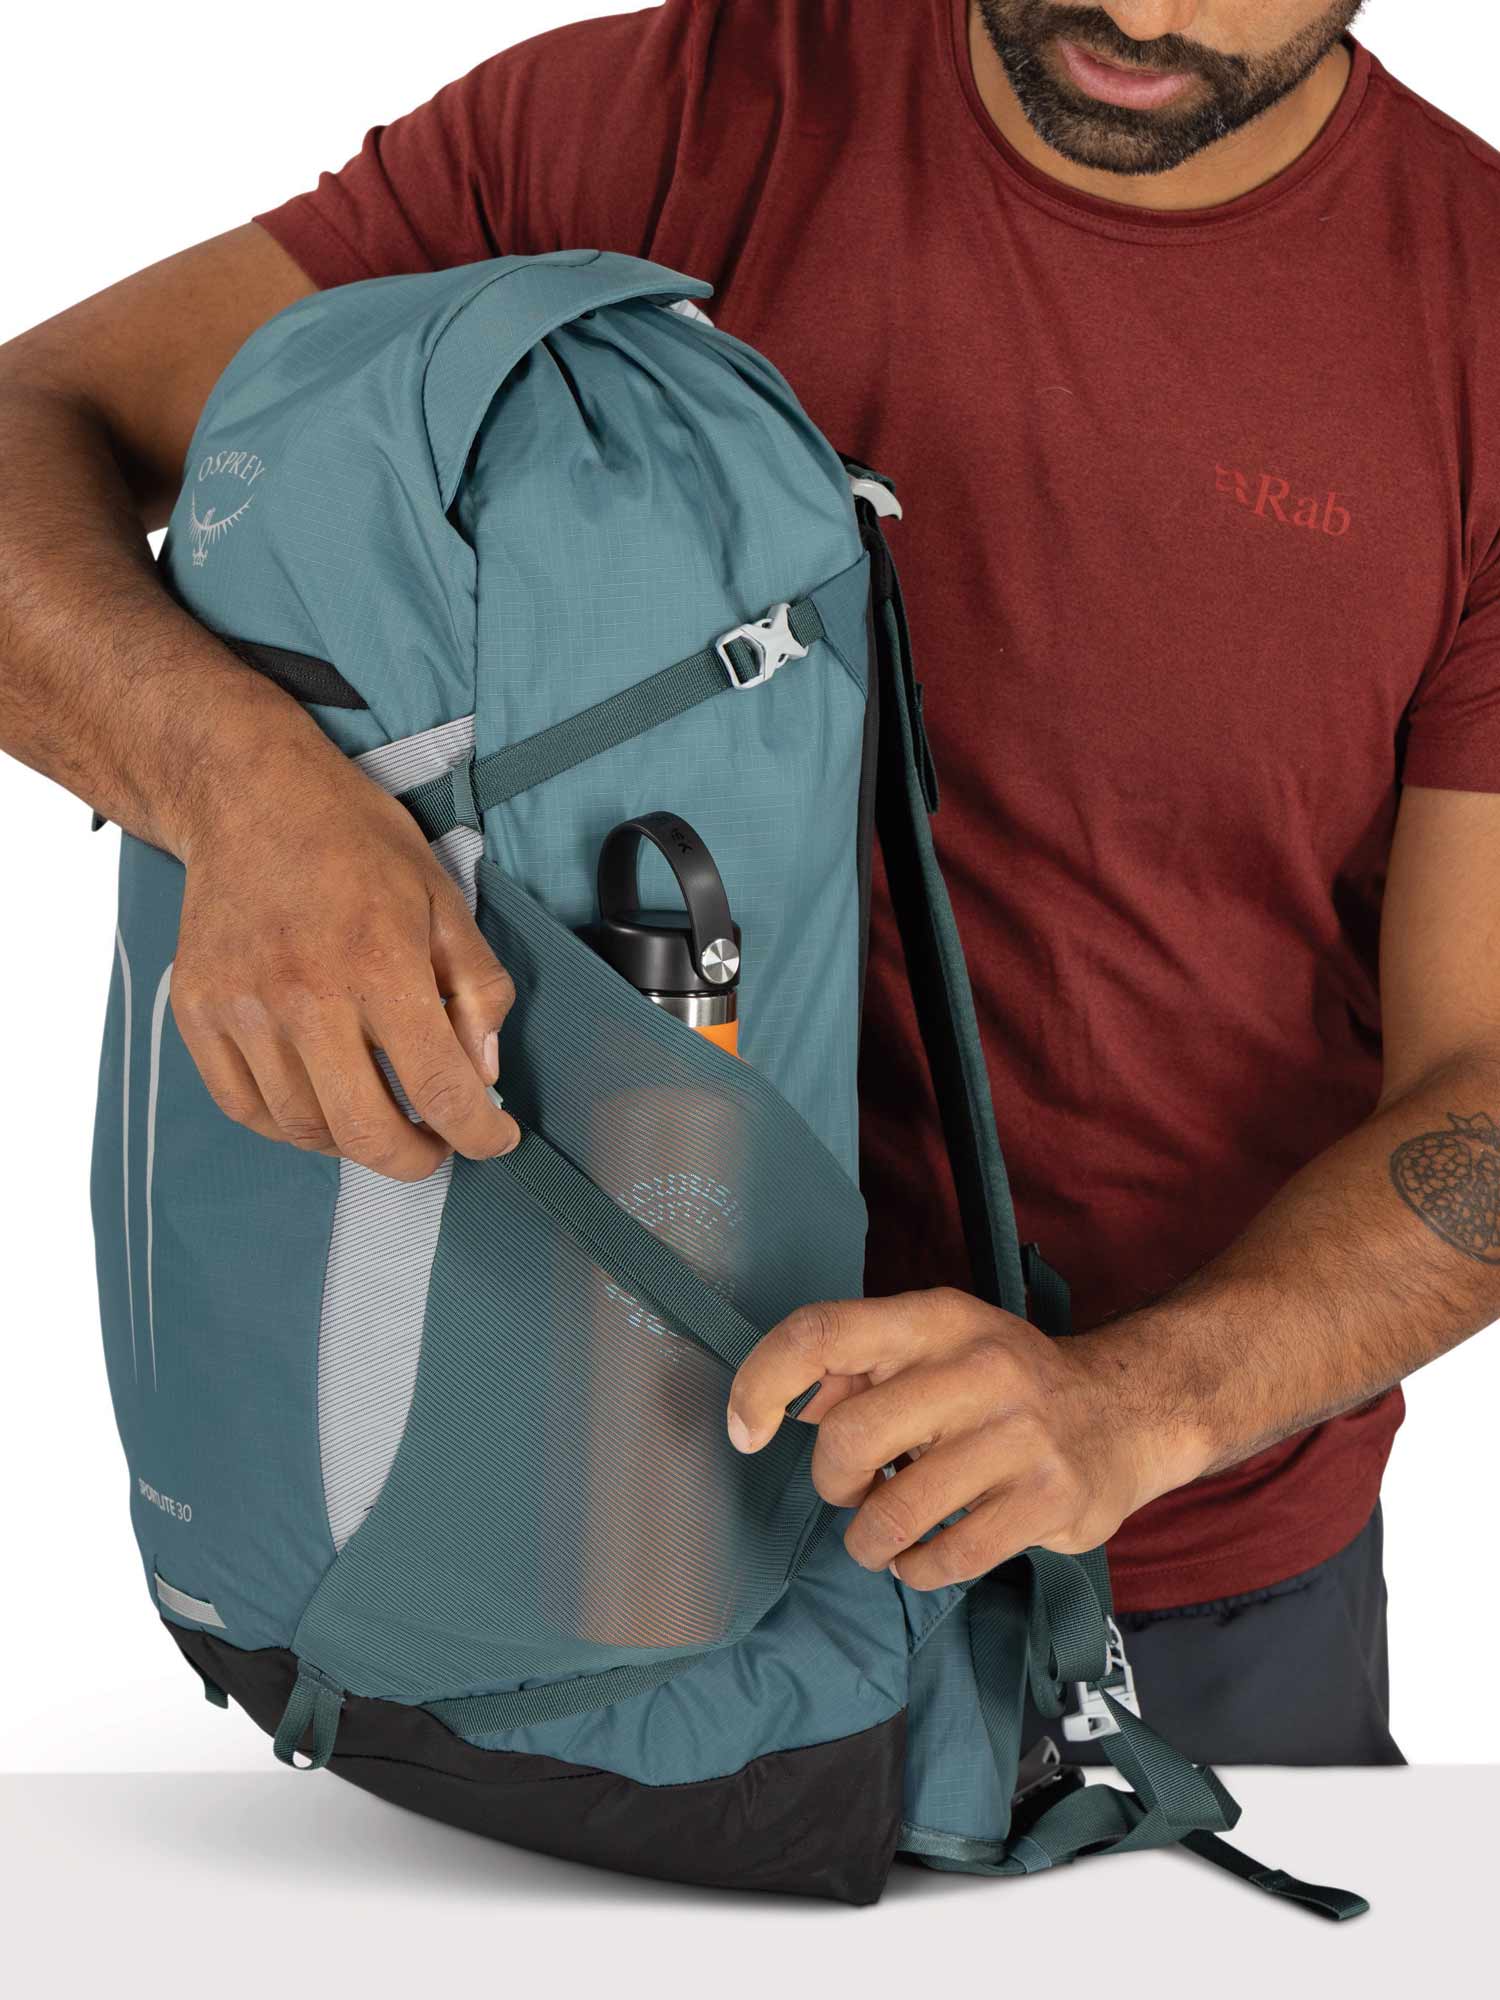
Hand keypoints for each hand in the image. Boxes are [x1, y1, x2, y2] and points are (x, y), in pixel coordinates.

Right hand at [170, 736, 520, 1180]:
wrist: (248, 795)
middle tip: (437, 1146)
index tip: (495, 1138)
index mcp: (378, 963)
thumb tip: (483, 1072)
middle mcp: (304, 995)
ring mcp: (241, 1008)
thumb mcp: (444, 899)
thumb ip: (476, 989)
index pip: (440, 1088)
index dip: (479, 1133)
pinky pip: (245, 1106)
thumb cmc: (355, 840)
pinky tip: (322, 1103)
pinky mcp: (197, 1012)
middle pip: (366, 1131)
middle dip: (416, 1159)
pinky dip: (290, 1125)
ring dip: (353, 1140)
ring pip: (303, 1128)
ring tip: (380, 1115)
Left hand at [726, 1288, 1198, 1589]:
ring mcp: (1020, 1437)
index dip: (763, 1383)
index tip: (746, 1431)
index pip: (821, 1332)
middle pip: (849, 1437)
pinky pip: (947, 1558)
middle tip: (853, 1491)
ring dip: (870, 1541)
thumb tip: (775, 1403)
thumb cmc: (1008, 1384)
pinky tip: (924, 1556)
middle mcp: (979, 1368)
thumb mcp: (939, 1346)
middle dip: (833, 1482)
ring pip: (894, 1512)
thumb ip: (858, 1367)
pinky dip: (918, 1569)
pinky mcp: (1049, 1502)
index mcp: (937, 1319)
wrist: (1132, 1409)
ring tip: (882, 1537)